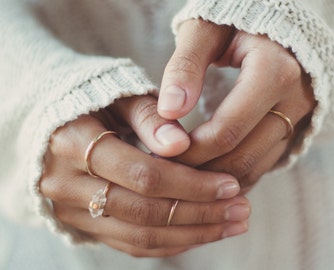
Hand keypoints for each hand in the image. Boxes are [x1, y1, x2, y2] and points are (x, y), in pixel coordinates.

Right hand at [40, 95, 249, 256]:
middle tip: (242, 210)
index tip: (231, 184)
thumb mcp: (120, 96)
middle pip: (144, 211)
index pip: (143, 175)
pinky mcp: (81, 224)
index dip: (191, 183)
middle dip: (200, 213)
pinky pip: (129, 243)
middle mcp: (65, 184)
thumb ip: (149, 117)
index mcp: (73, 142)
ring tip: (231, 225)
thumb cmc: (94, 102)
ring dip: (191, 234)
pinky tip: (201, 233)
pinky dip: (169, 242)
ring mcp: (70, 210)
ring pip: (139, 235)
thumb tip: (182, 145)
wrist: (52, 123)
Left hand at [158, 20, 315, 192]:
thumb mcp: (205, 32)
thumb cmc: (232, 23)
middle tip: (168, 168)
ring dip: (215, 178)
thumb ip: (185, 67)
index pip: (227, 130)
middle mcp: (294, 101)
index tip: (163, 152)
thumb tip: (170, 110)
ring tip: (182, 173)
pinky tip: (207, 173)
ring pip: (253, 168)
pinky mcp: (292, 129)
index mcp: (274, 72)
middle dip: (200, 169)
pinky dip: (233, 175)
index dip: (191, 150)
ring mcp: (297, 119)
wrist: (271, 28)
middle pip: (241, 156)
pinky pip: (262, 165)